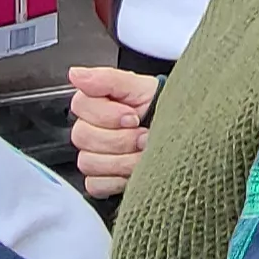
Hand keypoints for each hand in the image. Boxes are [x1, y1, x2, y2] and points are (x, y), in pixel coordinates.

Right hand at [65, 64, 157, 200]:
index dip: (108, 114)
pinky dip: (116, 179)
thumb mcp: (142, 87)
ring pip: (88, 161)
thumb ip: (108, 79)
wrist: (182, 136)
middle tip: (143, 136)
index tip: (133, 116)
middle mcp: (91, 129)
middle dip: (120, 138)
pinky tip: (132, 172)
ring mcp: (93, 155)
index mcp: (97, 103)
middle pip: (83, 136)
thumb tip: (76, 74)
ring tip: (143, 153)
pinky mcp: (99, 180)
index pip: (80, 106)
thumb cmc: (163, 110)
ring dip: (121, 159)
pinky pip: (94, 184)